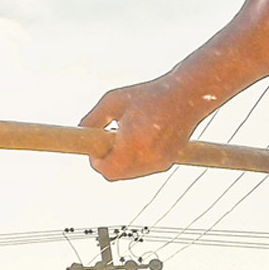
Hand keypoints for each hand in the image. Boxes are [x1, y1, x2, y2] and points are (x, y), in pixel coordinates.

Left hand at [79, 76, 210, 181]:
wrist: (188, 96)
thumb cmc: (150, 95)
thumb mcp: (114, 101)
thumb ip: (93, 119)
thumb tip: (81, 133)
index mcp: (133, 143)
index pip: (106, 169)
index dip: (96, 161)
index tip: (94, 148)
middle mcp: (148, 157)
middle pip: (116, 174)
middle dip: (107, 161)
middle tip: (106, 142)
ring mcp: (160, 162)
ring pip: (130, 174)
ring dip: (121, 161)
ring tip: (124, 136)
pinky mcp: (168, 162)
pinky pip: (143, 169)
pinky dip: (135, 160)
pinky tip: (138, 139)